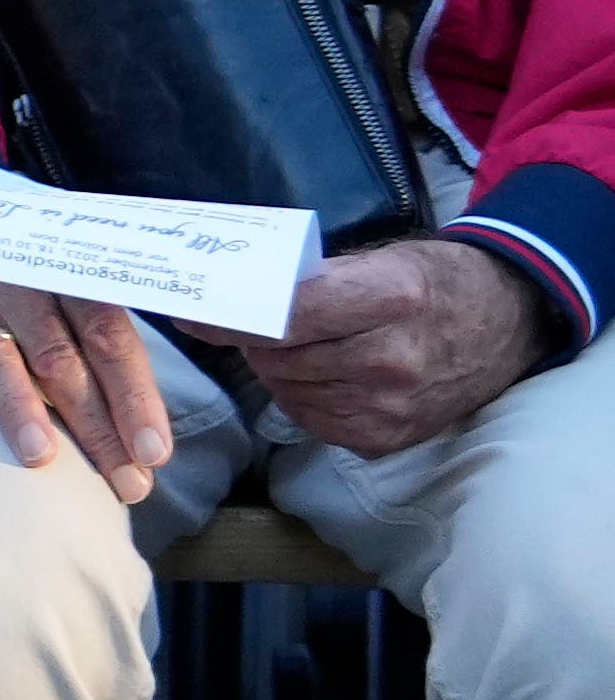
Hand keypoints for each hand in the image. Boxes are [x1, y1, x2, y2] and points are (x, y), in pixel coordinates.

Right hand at [0, 257, 169, 498]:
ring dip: (20, 407)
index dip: (135, 397)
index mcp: (67, 286)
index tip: (154, 453)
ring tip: (40, 456)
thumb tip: (145, 434)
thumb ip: (94, 351)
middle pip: (62, 361)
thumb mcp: (56, 299)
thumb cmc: (9, 293)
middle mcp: (20, 292)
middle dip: (95, 425)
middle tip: (121, 481)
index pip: (110, 341)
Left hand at [251, 233, 542, 459]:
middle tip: (263, 328)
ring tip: (303, 350)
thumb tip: (236, 297)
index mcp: (389, 300)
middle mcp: (390, 358)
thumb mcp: (381, 260)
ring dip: (282, 371)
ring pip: (290, 392)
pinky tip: (326, 377)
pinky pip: (316, 420)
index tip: (191, 317)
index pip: (284, 319)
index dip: (230, 320)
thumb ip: (313, 281)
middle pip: (280, 359)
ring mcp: (391, 405)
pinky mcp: (388, 438)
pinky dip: (307, 398)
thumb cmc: (435, 282)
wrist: (508, 323)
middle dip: (259, 343)